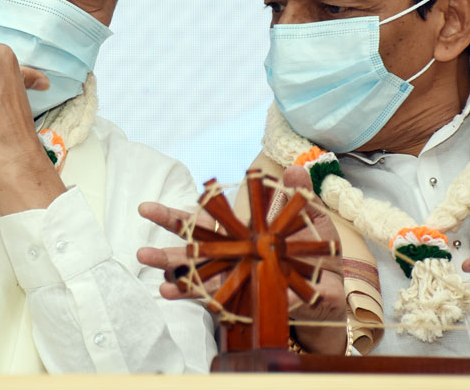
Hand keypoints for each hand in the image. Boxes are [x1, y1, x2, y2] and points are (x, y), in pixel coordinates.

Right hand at [136, 165, 346, 353]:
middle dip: (165, 251)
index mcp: (240, 234)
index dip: (173, 217)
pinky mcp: (249, 301)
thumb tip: (295, 169)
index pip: (202, 222)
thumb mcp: (311, 220)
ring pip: (201, 279)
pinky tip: (180, 298)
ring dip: (179, 281)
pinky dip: (203, 300)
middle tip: (139, 252)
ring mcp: (238, 280)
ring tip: (157, 282)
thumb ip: (299, 195)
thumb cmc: (316, 254)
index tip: (145, 209)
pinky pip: (222, 301)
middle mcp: (232, 257)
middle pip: (193, 251)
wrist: (330, 292)